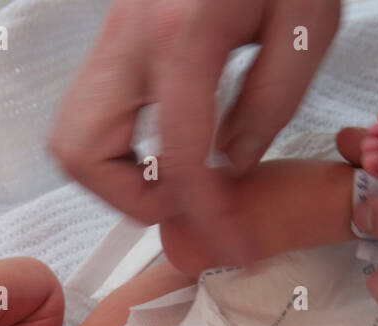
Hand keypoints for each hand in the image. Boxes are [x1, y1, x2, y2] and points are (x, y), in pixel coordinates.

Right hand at [49, 0, 341, 267]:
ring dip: (112, 176)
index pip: (175, 158)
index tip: (230, 247)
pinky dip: (116, 146)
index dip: (204, 218)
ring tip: (172, 179)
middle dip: (126, 198)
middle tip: (181, 203)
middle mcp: (128, 38)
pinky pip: (89, 110)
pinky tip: (168, 145)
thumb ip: (268, 106)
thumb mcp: (307, 26)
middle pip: (79, 151)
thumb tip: (229, 167)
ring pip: (70, 135)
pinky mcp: (114, 36)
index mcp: (182, 37)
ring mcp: (111, 35)